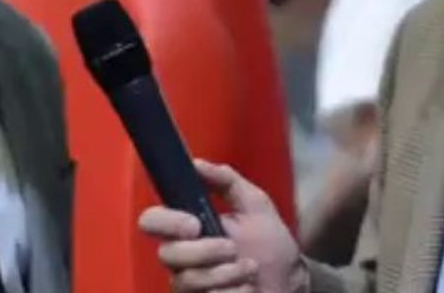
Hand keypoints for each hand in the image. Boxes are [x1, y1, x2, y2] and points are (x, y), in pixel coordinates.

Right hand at [138, 159, 307, 292]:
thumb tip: (196, 163)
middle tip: (233, 249)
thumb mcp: (253, 203)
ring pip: (187, 281)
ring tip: (250, 269)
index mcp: (187, 229)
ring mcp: (189, 286)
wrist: (291, 281)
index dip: (167, 222)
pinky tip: (248, 290)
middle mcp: (181, 258)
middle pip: (167, 254)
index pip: (152, 221)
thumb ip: (226, 181)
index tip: (195, 224)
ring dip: (224, 274)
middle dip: (204, 251)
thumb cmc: (270, 241)